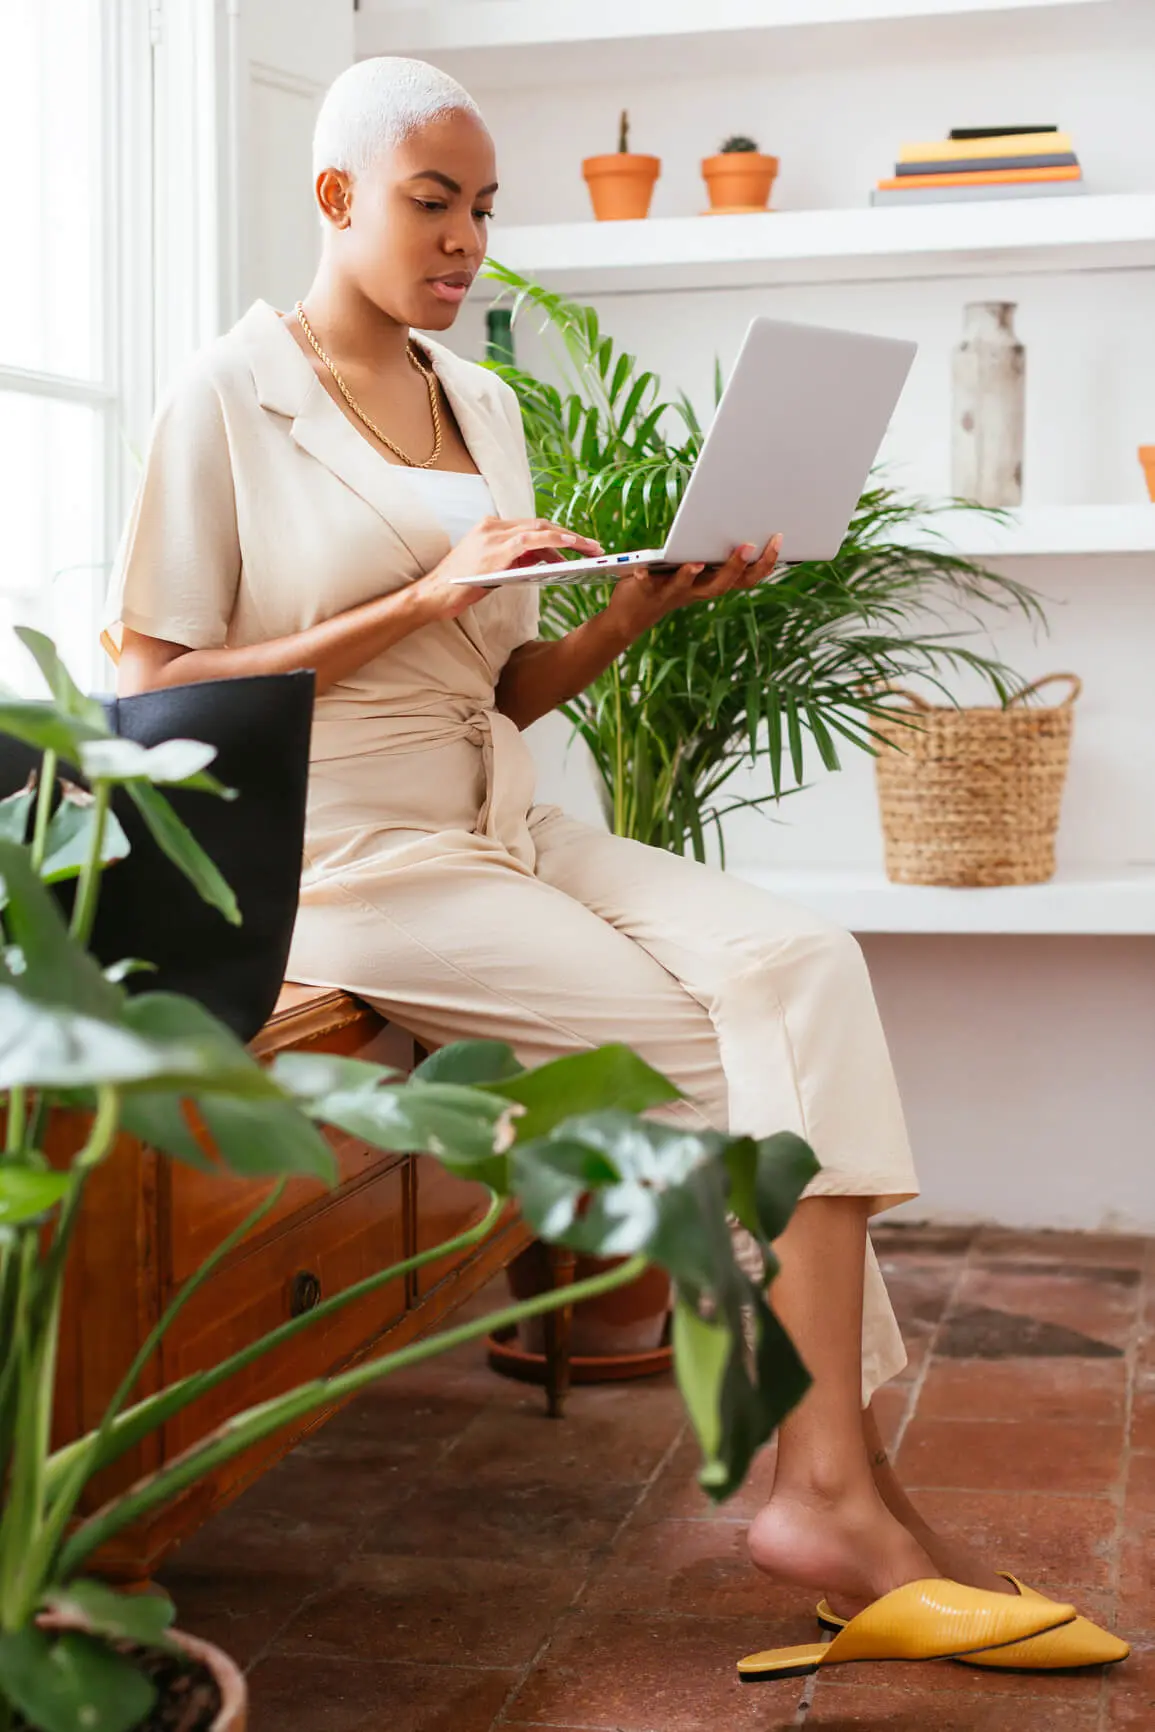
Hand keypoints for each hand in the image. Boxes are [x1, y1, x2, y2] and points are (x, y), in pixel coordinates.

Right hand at [411, 517, 602, 620]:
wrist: (433, 596)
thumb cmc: (460, 587)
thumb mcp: (492, 569)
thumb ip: (515, 560)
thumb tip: (543, 560)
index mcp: (490, 528)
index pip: (530, 528)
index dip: (556, 535)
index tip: (577, 544)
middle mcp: (492, 526)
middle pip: (539, 524)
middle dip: (569, 535)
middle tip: (593, 547)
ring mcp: (494, 535)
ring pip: (540, 528)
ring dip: (569, 538)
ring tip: (591, 549)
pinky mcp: (496, 549)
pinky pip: (532, 540)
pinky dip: (554, 540)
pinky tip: (572, 545)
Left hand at [604, 535, 783, 637]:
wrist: (633, 613)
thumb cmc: (670, 581)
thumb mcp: (697, 565)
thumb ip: (714, 551)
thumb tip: (737, 517)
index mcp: (714, 582)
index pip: (747, 577)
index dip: (766, 562)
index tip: (779, 538)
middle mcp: (697, 591)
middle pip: (722, 584)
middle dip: (736, 566)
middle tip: (748, 546)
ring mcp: (672, 593)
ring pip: (687, 587)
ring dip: (692, 575)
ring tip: (696, 563)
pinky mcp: (646, 591)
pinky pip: (647, 585)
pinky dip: (645, 577)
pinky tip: (642, 569)